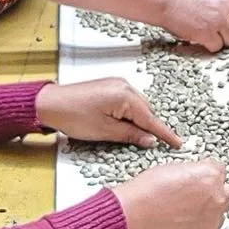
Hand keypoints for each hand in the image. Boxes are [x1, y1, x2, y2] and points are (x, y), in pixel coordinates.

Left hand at [35, 78, 181, 147]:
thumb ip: (130, 135)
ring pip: (138, 107)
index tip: (179, 143)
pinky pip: (128, 101)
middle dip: (147, 128)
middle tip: (143, 144)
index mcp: (126, 97)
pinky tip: (119, 123)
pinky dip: (129, 113)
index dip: (165, 134)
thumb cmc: (74, 117)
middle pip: (146, 112)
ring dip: (137, 120)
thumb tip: (150, 140)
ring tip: (124, 134)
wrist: (49, 103)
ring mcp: (118, 84)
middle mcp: (125, 86)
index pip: (151, 119)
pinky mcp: (111, 85)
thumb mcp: (105, 132)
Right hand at [112, 159, 228, 228]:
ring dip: (206, 215)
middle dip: (215, 195)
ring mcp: (211, 223)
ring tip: (182, 215)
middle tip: (197, 198)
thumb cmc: (146, 192)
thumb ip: (194, 172)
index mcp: (211, 176)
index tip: (200, 181)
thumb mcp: (173, 168)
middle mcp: (217, 199)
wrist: (131, 217)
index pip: (220, 171)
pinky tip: (177, 228)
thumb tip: (197, 178)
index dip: (207, 176)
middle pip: (228, 195)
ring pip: (218, 218)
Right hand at [161, 0, 228, 51]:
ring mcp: (217, 20)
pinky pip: (217, 46)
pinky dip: (210, 46)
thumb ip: (225, 3)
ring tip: (209, 35)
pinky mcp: (207, 33)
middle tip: (223, 35)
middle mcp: (225, 7)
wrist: (165, 1)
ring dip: (221, 40)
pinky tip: (201, 39)